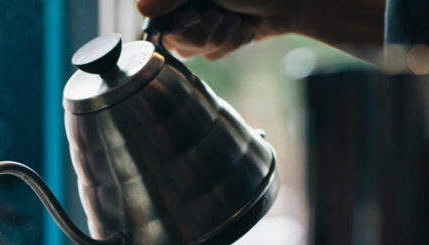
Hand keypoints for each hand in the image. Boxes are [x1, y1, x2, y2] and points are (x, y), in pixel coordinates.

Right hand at [137, 0, 295, 59]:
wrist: (287, 1)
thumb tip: (140, 8)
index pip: (157, 23)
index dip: (177, 26)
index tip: (196, 16)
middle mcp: (184, 10)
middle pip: (176, 42)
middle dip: (205, 33)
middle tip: (221, 15)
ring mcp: (200, 26)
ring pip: (195, 52)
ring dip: (222, 37)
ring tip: (236, 20)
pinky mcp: (216, 40)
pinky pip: (212, 55)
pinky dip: (231, 43)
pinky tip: (241, 29)